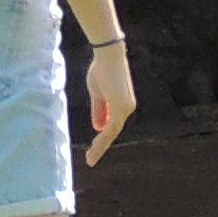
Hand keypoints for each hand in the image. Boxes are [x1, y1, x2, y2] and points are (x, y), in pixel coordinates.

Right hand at [82, 41, 138, 164]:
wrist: (108, 56)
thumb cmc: (102, 70)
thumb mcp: (98, 94)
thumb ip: (99, 111)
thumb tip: (98, 128)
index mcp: (122, 105)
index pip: (112, 126)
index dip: (102, 139)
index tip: (92, 150)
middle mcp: (127, 108)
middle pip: (112, 132)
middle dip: (101, 146)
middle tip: (90, 160)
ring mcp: (125, 107)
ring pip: (112, 132)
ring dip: (100, 145)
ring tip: (90, 158)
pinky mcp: (121, 105)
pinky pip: (111, 126)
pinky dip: (103, 137)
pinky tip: (95, 146)